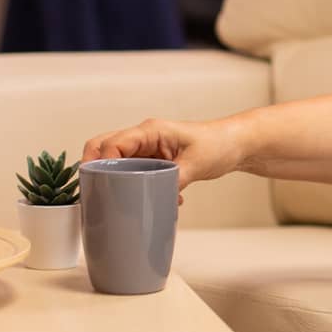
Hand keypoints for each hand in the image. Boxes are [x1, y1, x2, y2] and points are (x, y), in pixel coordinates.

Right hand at [82, 118, 242, 205]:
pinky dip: (135, 186)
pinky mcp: (154, 161)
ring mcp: (147, 149)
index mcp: (150, 130)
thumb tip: (155, 198)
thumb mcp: (196, 164)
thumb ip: (174, 180)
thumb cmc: (219, 145)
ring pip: (117, 162)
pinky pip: (133, 172)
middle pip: (104, 148)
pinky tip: (155, 200)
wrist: (236, 145)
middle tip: (95, 195)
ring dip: (117, 180)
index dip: (99, 163)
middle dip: (96, 170)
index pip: (112, 143)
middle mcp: (144, 137)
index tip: (97, 185)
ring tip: (122, 200)